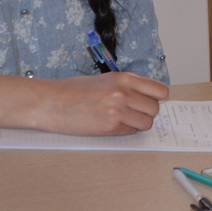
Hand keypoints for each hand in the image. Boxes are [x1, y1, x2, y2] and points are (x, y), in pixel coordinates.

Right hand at [39, 72, 168, 134]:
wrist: (51, 102)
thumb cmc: (74, 90)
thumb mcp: (105, 79)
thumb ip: (127, 86)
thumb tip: (147, 96)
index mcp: (124, 78)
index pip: (159, 90)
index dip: (157, 98)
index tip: (150, 101)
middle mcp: (124, 93)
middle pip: (155, 108)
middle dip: (147, 113)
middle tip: (134, 113)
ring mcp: (118, 110)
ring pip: (146, 123)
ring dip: (138, 124)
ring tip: (123, 120)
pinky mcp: (110, 126)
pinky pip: (130, 132)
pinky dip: (125, 131)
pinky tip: (111, 125)